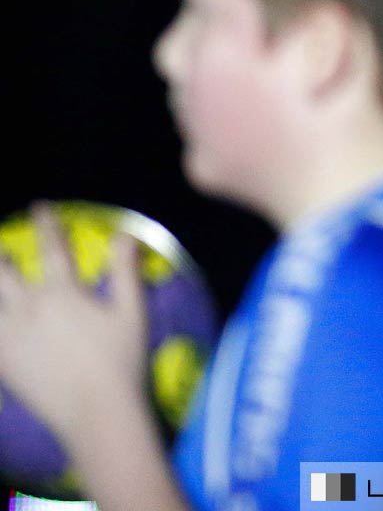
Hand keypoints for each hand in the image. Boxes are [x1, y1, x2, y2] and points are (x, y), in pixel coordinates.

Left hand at [0, 204, 151, 438]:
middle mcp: (28, 310)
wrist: (95, 412)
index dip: (46, 224)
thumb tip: (125, 233)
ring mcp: (10, 339)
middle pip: (3, 275)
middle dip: (1, 258)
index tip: (41, 208)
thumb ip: (124, 270)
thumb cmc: (120, 360)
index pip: (51, 249)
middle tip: (2, 249)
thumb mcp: (132, 312)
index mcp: (62, 294)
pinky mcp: (3, 364)